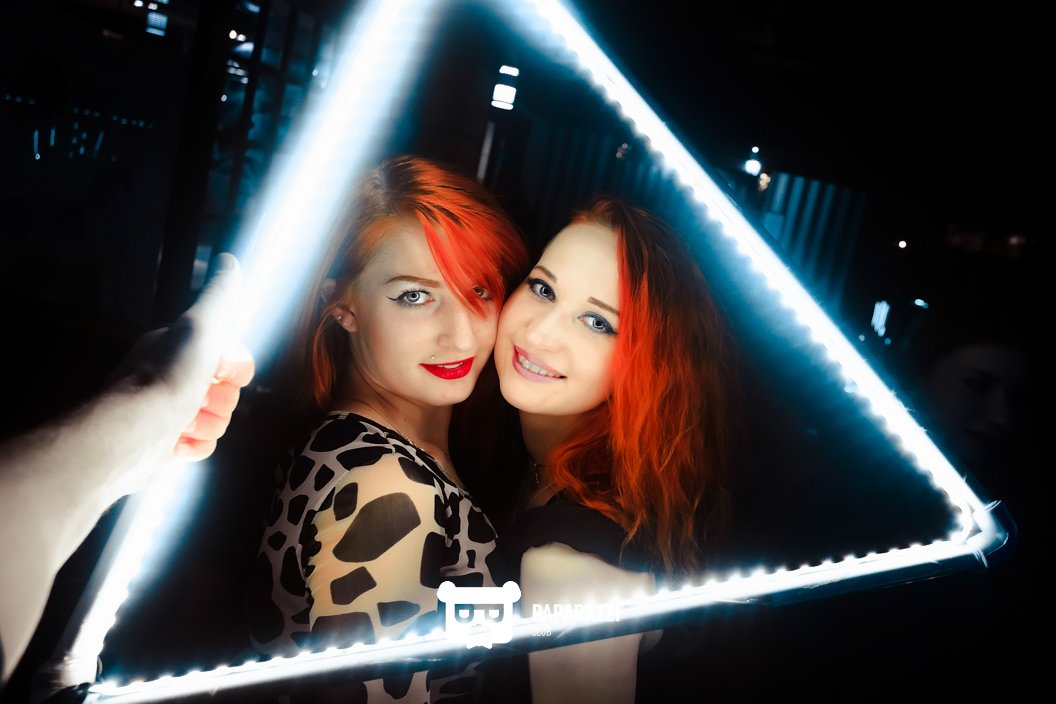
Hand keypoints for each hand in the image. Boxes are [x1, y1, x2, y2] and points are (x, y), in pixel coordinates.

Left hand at [110, 253, 254, 466]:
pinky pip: (203, 446)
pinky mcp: (167, 446)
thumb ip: (220, 297)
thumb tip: (230, 260)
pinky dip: (195, 447)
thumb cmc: (167, 378)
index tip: (219, 371)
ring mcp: (169, 413)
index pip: (232, 358)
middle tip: (197, 399)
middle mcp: (173, 378)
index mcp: (180, 349)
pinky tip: (178, 443)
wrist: (133, 433)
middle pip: (228, 392)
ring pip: (217, 420)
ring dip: (207, 424)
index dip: (235, 369)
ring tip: (184, 424)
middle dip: (220, 401)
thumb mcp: (200, 327)